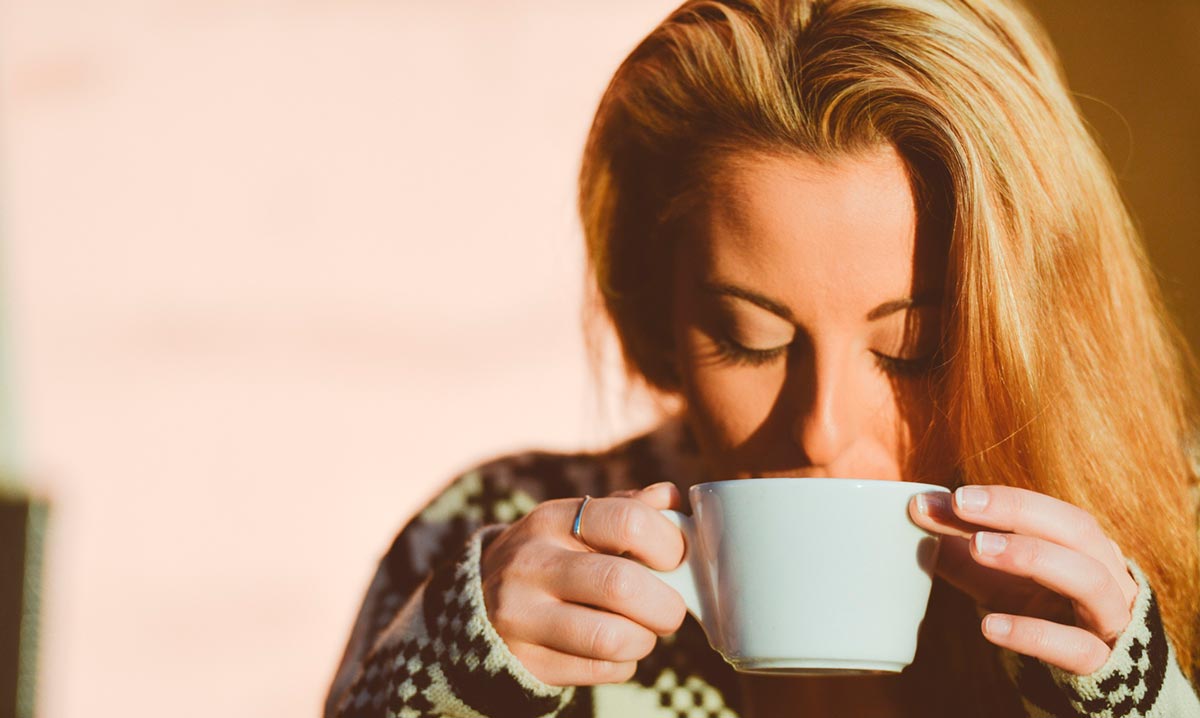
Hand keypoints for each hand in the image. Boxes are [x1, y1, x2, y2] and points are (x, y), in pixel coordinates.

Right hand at [479, 482, 687, 685]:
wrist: (478, 603)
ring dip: (644, 639)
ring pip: (611, 638)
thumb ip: (626, 508)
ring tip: (641, 631)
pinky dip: (622, 664)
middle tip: (669, 609)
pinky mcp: (524, 661)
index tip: (675, 560)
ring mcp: (521, 616)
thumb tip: (672, 499)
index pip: (628, 521)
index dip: (669, 544)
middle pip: (621, 585)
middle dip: (665, 605)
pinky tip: (614, 650)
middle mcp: (531, 563)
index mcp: (552, 520)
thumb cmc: (551, 557)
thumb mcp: (576, 523)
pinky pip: (598, 670)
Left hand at [909, 485, 1139, 674]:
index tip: (955, 495)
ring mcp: (1110, 619)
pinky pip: (1075, 647)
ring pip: (1088, 580)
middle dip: (1018, 511)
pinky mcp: (1102, 664)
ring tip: (977, 547)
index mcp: (1084, 546)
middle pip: (1076, 530)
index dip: (1004, 499)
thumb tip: (917, 508)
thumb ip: (959, 546)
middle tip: (962, 504)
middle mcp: (1107, 574)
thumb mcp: (995, 577)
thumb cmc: (1038, 613)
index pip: (1048, 511)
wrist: (1085, 678)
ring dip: (1032, 556)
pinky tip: (989, 625)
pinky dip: (1033, 633)